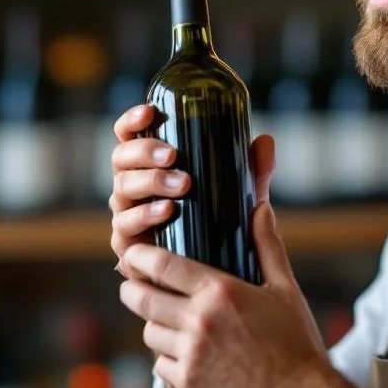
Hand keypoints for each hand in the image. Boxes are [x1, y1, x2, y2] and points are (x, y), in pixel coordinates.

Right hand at [109, 105, 275, 279]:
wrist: (206, 274)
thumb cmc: (216, 224)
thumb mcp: (236, 194)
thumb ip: (251, 170)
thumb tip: (265, 140)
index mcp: (148, 165)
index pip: (129, 136)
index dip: (132, 120)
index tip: (150, 112)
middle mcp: (131, 185)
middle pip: (121, 158)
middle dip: (145, 152)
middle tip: (173, 155)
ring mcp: (125, 214)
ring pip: (122, 189)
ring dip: (150, 182)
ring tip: (182, 184)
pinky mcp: (126, 244)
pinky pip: (126, 227)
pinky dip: (146, 216)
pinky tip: (168, 211)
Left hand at [119, 201, 336, 387]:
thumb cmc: (296, 344)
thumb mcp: (284, 290)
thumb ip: (267, 246)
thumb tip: (261, 209)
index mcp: (221, 292)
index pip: (163, 265)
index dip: (141, 256)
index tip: (134, 254)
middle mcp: (200, 322)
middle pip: (142, 298)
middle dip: (133, 288)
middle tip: (134, 285)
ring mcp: (191, 355)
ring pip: (149, 331)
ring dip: (154, 325)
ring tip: (167, 320)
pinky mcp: (188, 384)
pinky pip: (160, 364)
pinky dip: (167, 357)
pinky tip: (184, 352)